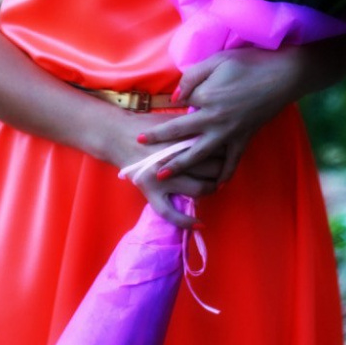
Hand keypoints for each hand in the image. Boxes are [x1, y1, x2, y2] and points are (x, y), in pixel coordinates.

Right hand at [110, 110, 225, 228]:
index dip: (225, 151)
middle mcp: (175, 159)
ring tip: (214, 187)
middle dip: (221, 170)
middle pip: (211, 169)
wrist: (118, 135)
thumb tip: (217, 131)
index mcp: (182, 138)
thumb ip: (194, 126)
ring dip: (211, 189)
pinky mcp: (150, 192)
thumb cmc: (148, 126)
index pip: (215, 148)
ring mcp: (162, 178)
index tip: (227, 152)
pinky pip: (170, 213)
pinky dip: (186, 221)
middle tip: (223, 169)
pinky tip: (200, 224)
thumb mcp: (173, 120)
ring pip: (198, 189)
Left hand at [137, 45, 308, 186]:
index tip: (143, 130)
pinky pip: (232, 162)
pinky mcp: (244, 139)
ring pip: (200, 154)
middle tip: (140, 153)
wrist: (282, 75)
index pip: (178, 109)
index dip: (163, 116)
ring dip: (179, 166)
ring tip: (163, 176)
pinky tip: (215, 187)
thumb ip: (192, 77)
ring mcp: (230, 132)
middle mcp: (215, 120)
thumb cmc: (249, 62)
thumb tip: (176, 98)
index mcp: (206, 98)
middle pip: (181, 137)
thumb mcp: (216, 61)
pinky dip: (223, 176)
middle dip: (159, 145)